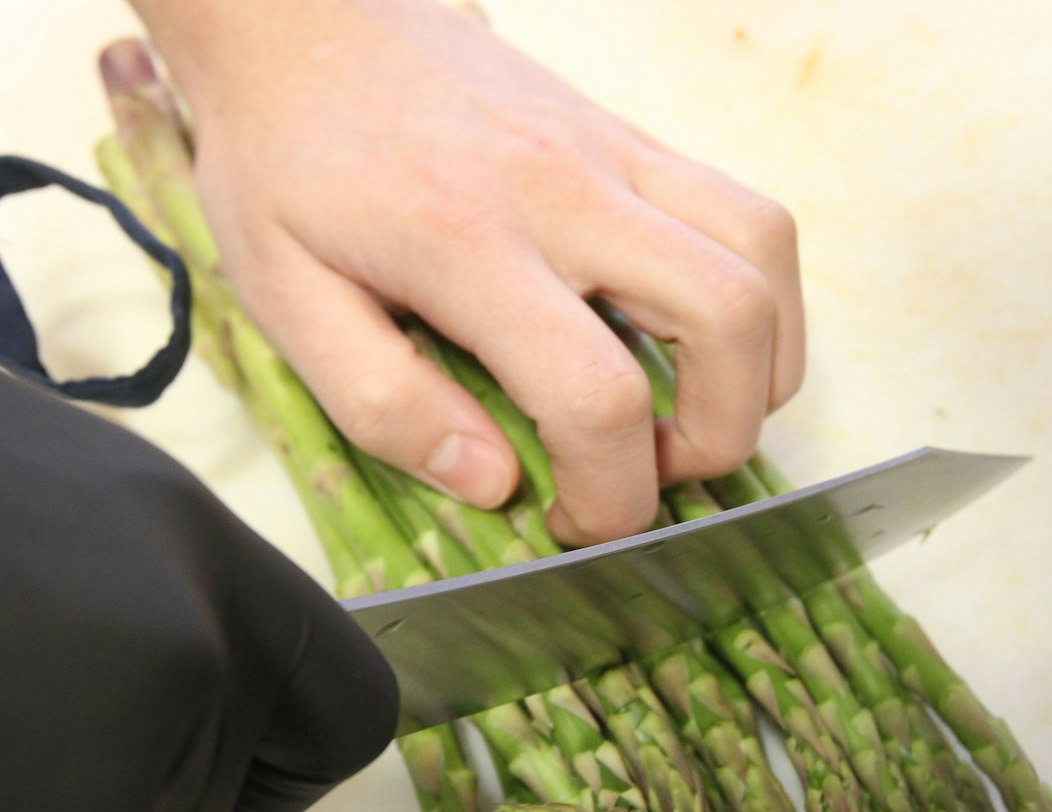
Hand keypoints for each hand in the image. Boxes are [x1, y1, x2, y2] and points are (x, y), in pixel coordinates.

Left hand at [131, 0, 804, 542]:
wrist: (305, 20)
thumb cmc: (288, 157)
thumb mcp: (286, 296)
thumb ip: (384, 403)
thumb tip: (492, 482)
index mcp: (469, 244)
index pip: (597, 394)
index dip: (611, 494)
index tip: (573, 521)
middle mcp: (566, 191)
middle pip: (728, 318)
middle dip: (719, 434)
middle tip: (649, 470)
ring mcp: (614, 151)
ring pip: (765, 254)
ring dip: (759, 360)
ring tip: (690, 408)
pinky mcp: (633, 136)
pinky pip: (746, 212)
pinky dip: (756, 293)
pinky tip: (695, 336)